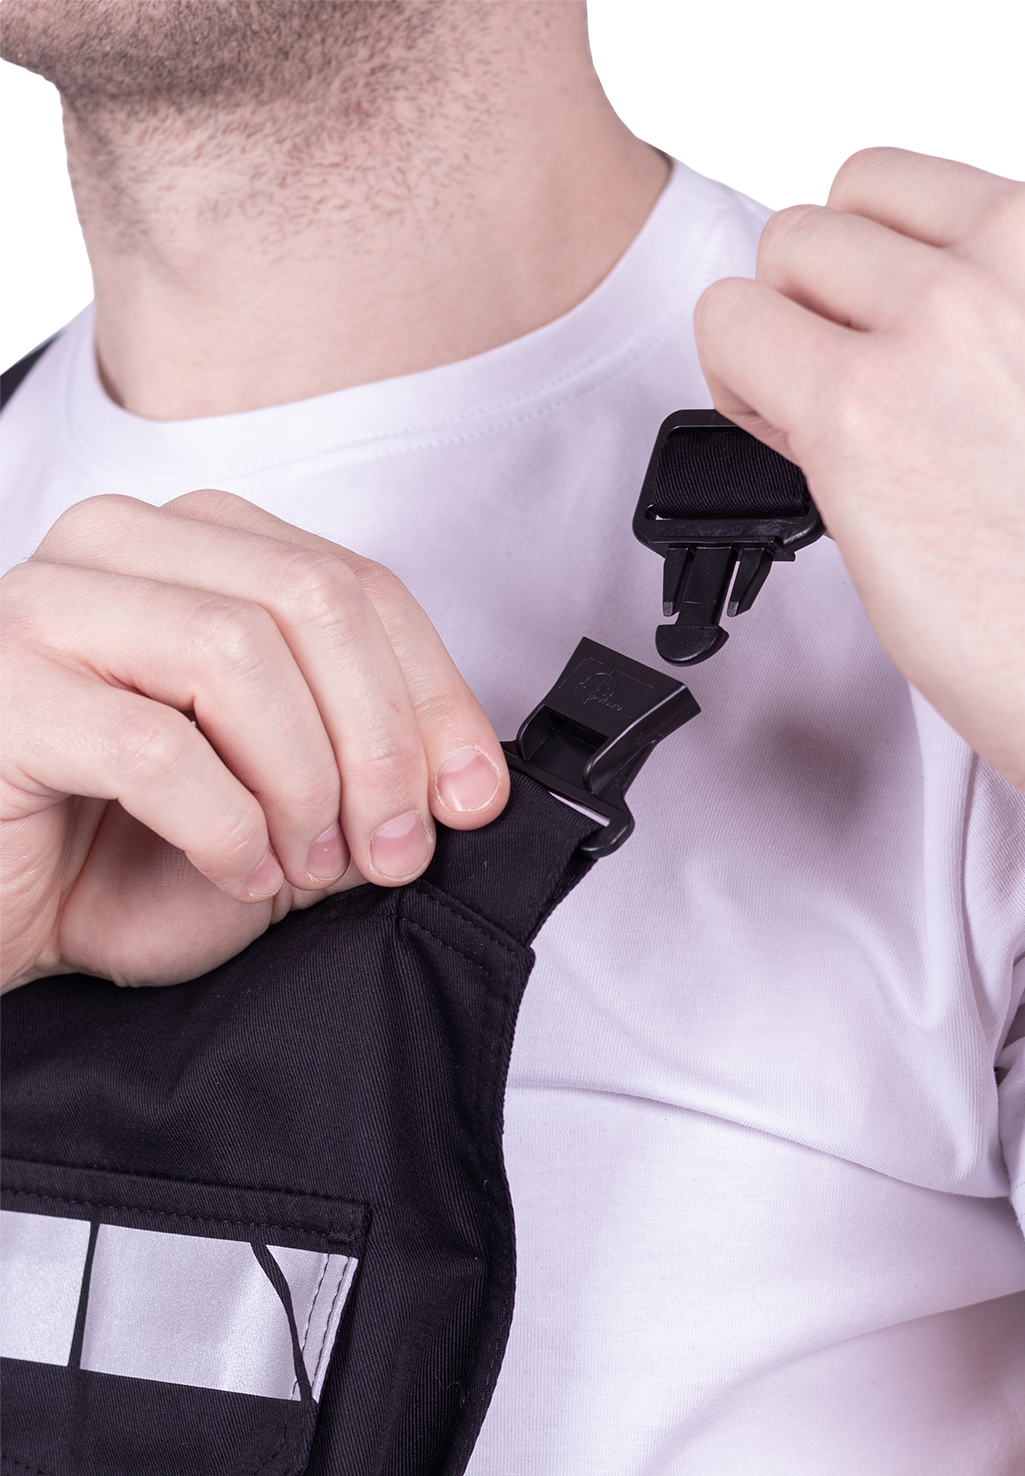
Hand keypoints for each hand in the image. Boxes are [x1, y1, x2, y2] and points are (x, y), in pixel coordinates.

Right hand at [0, 489, 508, 990]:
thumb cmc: (112, 860)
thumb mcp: (274, 812)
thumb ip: (358, 774)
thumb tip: (460, 781)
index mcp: (189, 550)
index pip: (354, 583)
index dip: (435, 695)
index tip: (472, 798)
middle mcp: (114, 550)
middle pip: (311, 598)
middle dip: (382, 740)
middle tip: (391, 847)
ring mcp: (45, 608)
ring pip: (237, 650)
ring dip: (303, 781)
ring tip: (303, 863)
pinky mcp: (1, 690)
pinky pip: (154, 747)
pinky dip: (224, 827)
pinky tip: (236, 872)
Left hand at [694, 149, 1024, 836]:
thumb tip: (908, 314)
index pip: (938, 195)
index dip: (904, 289)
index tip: (923, 366)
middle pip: (847, 210)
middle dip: (838, 308)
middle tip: (874, 412)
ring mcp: (947, 322)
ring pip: (779, 256)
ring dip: (786, 345)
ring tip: (845, 442)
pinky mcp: (861, 410)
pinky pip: (728, 334)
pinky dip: (743, 396)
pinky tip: (811, 466)